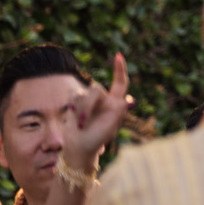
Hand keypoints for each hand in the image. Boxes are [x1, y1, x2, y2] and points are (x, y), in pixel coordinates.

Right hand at [62, 53, 131, 179]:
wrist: (78, 148)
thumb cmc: (96, 140)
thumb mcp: (109, 129)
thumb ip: (118, 113)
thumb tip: (129, 100)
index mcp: (115, 104)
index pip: (120, 83)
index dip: (120, 69)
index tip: (118, 56)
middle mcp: (103, 100)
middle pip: (96, 88)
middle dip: (88, 105)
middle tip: (82, 123)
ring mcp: (90, 100)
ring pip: (84, 93)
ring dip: (81, 110)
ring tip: (80, 125)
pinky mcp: (76, 102)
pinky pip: (74, 96)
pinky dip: (74, 108)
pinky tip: (74, 119)